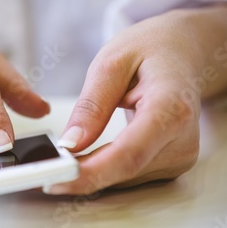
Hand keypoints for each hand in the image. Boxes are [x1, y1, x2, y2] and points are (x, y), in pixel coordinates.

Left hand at [47, 5, 226, 194]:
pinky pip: (130, 174)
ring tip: (62, 158)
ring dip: (91, 173)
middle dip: (81, 175)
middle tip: (43, 169)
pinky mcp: (173, 162)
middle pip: (124, 170)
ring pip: (125, 177)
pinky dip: (104, 169)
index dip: (90, 173)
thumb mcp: (111, 63)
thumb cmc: (151, 48)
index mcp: (171, 109)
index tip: (54, 179)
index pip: (128, 154)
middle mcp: (182, 139)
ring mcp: (181, 155)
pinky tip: (86, 158)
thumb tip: (70, 144)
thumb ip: (91, 106)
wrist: (183, 51)